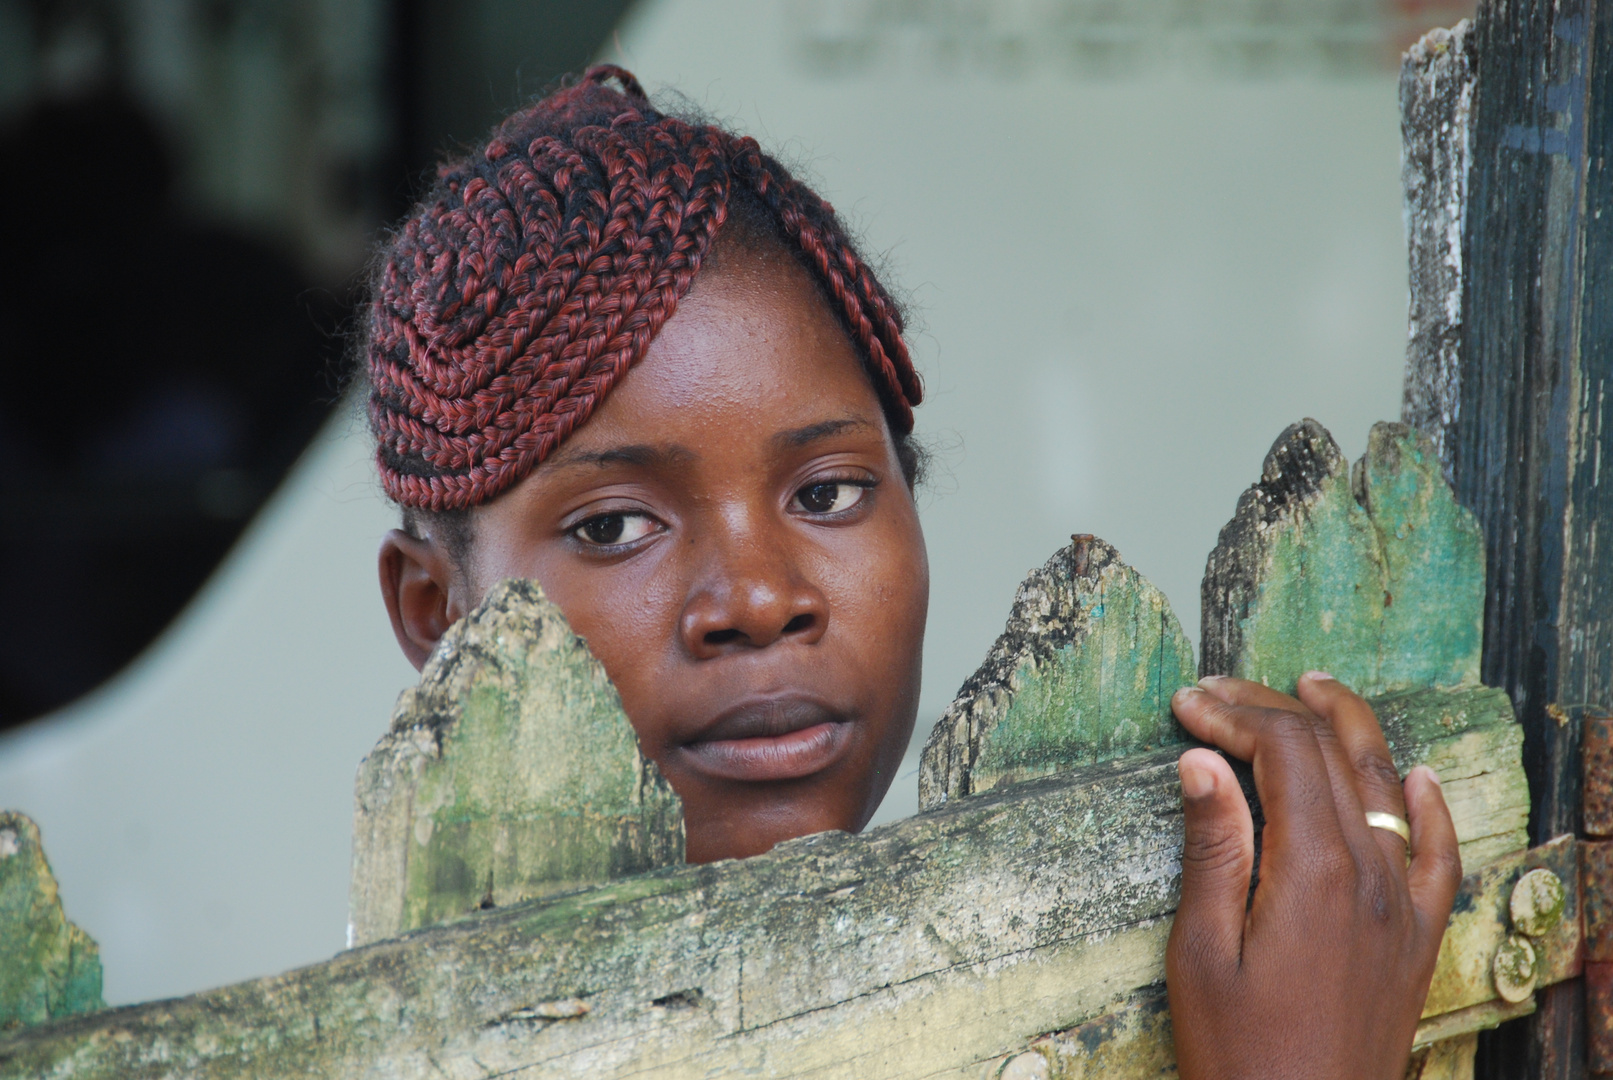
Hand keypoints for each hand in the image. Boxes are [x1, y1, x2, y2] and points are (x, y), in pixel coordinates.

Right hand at [1165, 673, 1461, 1079]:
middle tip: (1220, 693)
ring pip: (1386, 786)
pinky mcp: (1416, 940)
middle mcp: (1370, 877)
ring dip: (1346, 728)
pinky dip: (1430, 806)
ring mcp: (1402, 907)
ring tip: (1310, 688)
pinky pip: (1439, 855)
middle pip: (1330, 755)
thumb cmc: (1240, 1054)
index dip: (1234, 715)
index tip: (1187, 706)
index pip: (1284, 752)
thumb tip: (1202, 762)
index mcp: (1312, 872)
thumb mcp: (1202, 953)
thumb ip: (1212, 849)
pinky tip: (1417, 777)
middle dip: (1272, 709)